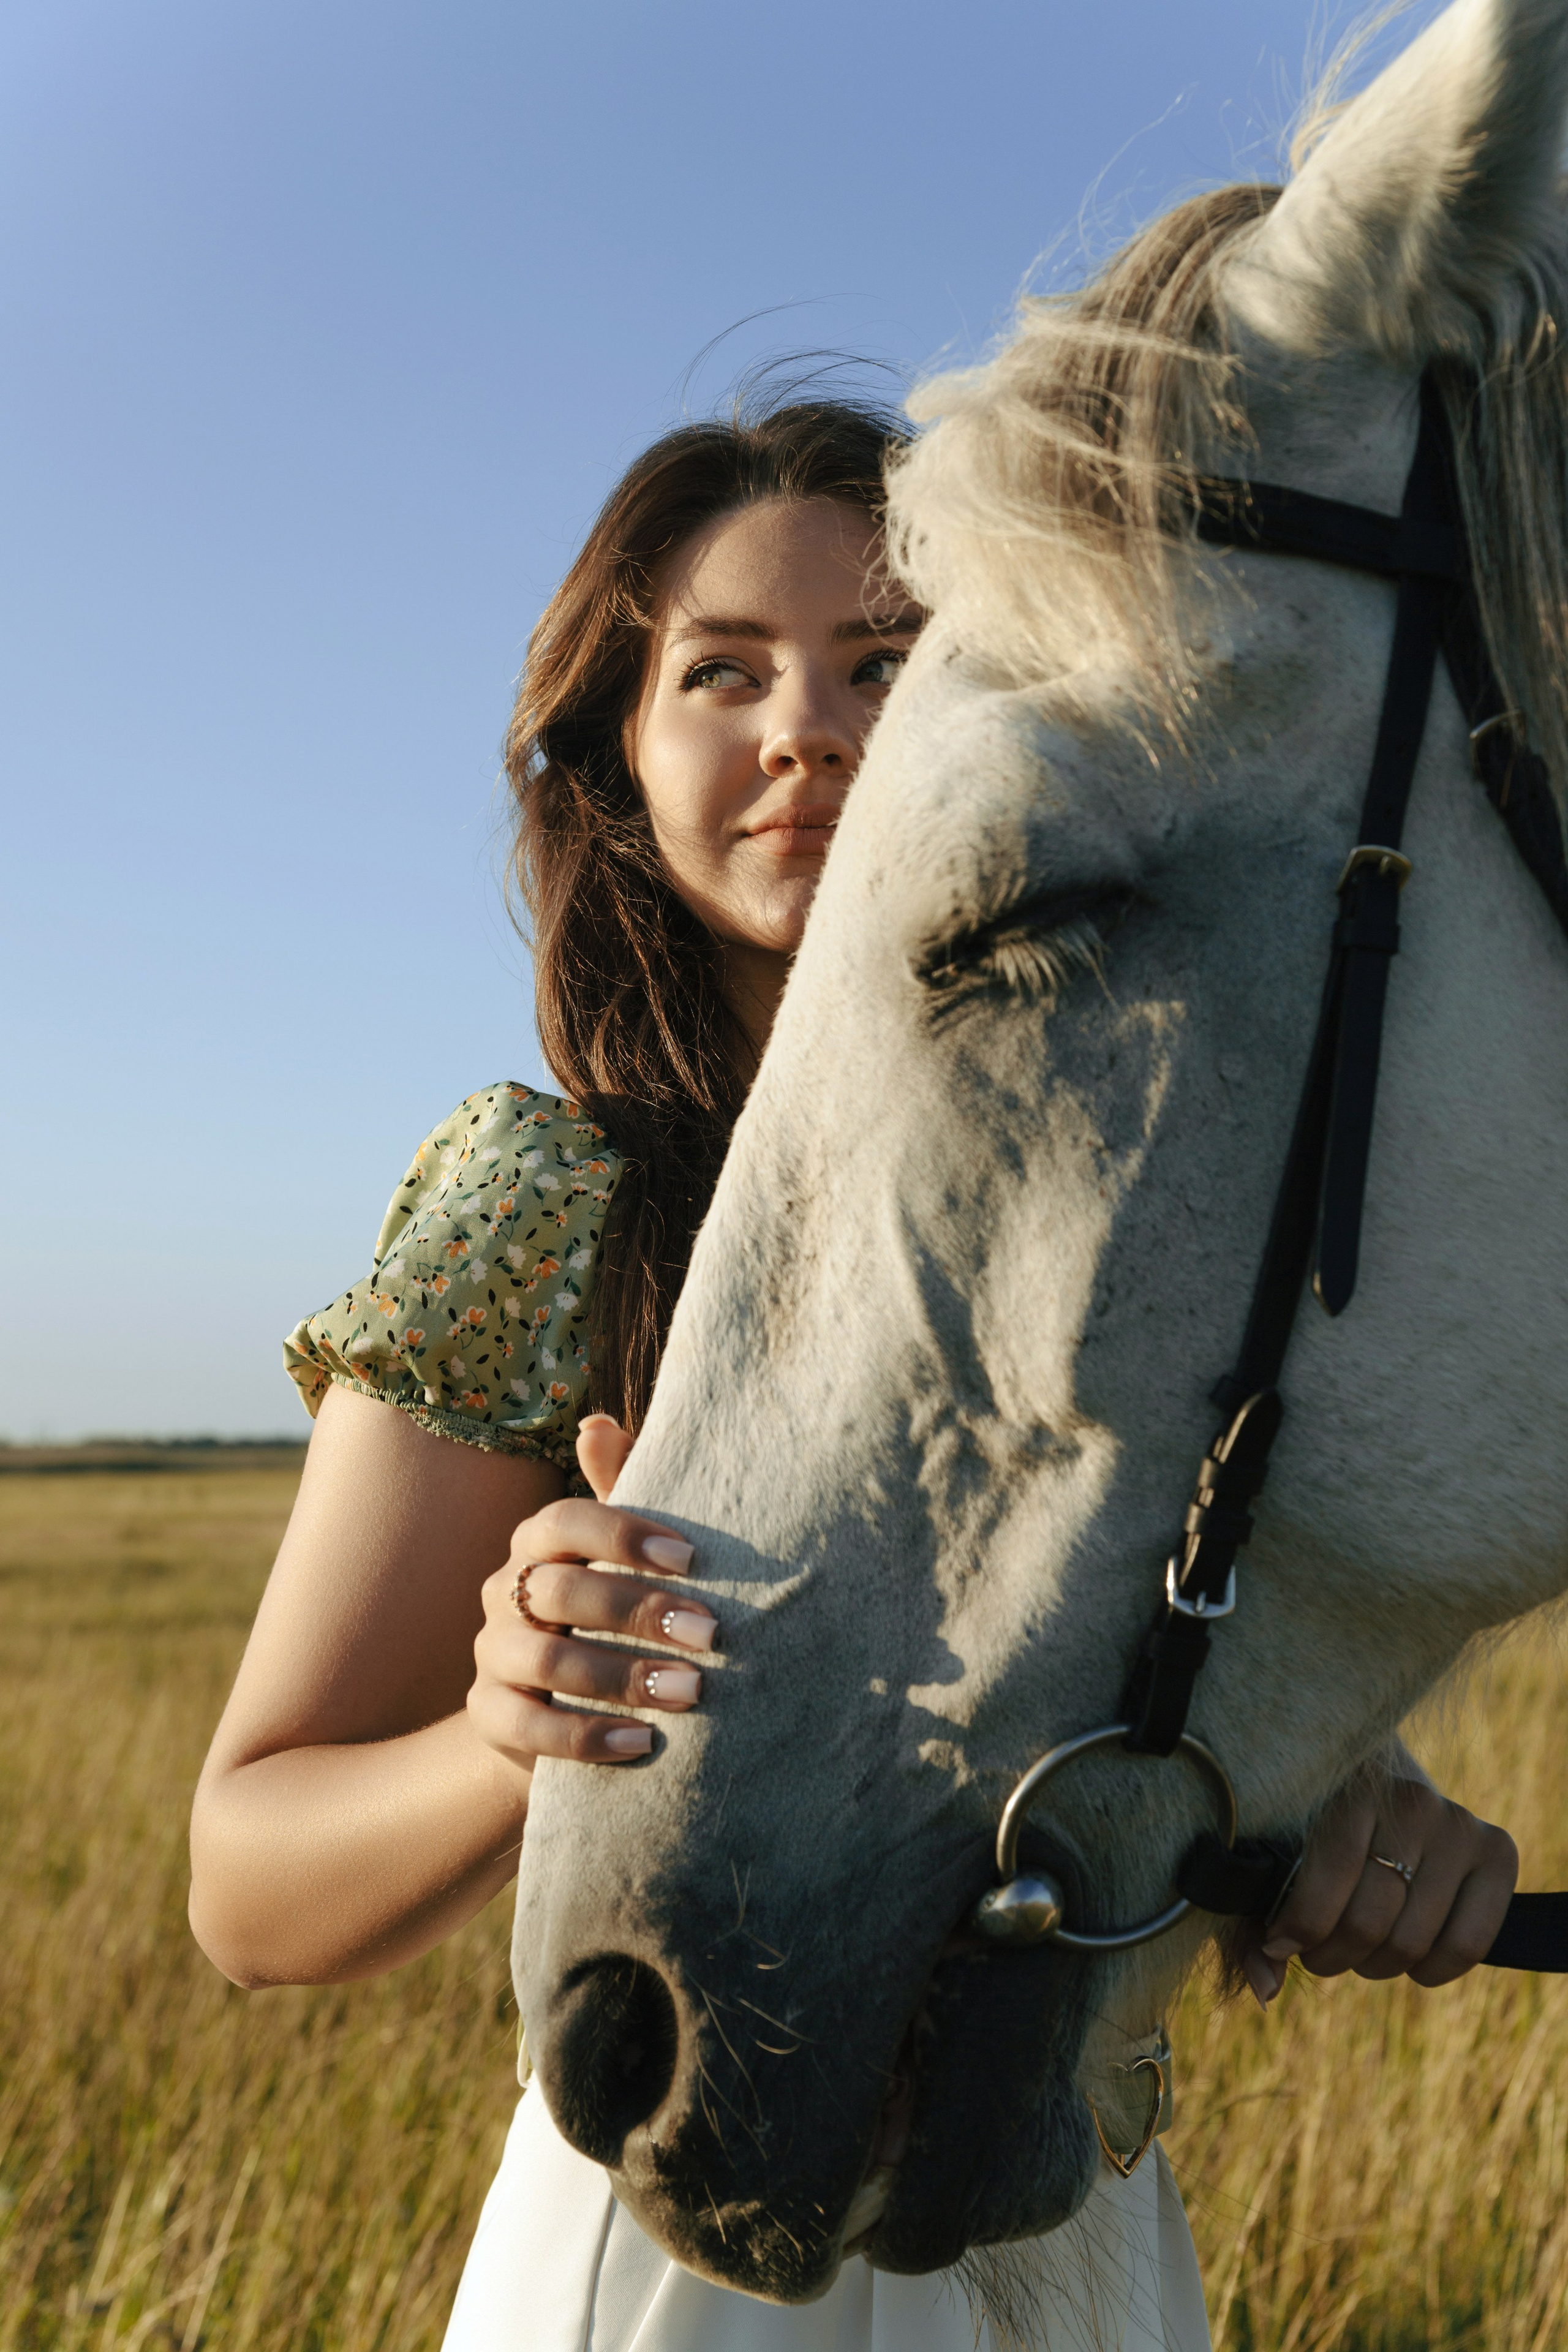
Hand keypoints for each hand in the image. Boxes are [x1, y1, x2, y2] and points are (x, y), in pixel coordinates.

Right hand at [468, 1415, 714, 1766]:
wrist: (559, 1707)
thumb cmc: (608, 1612)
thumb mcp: (622, 1556)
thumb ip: (621, 1493)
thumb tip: (597, 1423)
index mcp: (537, 1542)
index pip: (563, 1521)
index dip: (623, 1534)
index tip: (692, 1559)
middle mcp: (505, 1591)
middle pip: (561, 1592)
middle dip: (639, 1611)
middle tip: (712, 1635)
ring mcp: (492, 1653)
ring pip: (548, 1661)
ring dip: (623, 1677)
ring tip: (691, 1690)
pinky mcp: (488, 1714)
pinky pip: (529, 1727)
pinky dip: (588, 1736)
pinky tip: (644, 1741)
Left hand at [1241, 1768, 1517, 2006]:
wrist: (1383, 1789)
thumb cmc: (1318, 1833)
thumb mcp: (1277, 1860)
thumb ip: (1255, 1923)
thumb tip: (1265, 1992)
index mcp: (1351, 1787)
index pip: (1330, 1874)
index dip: (1300, 1927)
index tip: (1280, 1943)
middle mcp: (1411, 1799)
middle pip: (1370, 1920)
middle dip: (1332, 1954)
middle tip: (1320, 1951)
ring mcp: (1458, 1824)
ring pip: (1413, 1942)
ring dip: (1375, 1965)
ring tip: (1359, 1948)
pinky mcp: (1497, 1850)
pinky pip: (1468, 1945)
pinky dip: (1432, 1972)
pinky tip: (1411, 1960)